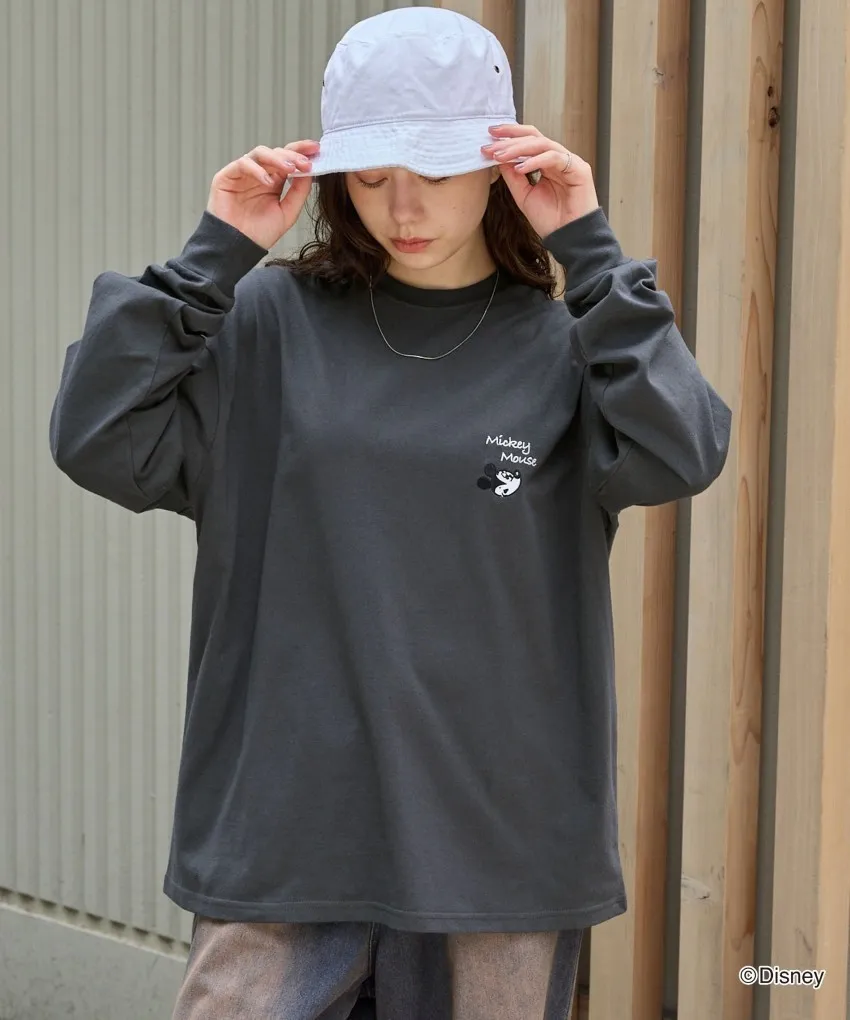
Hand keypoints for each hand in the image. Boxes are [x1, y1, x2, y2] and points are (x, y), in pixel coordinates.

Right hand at [206, 141, 319, 249]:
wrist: (238, 248)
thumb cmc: (260, 234)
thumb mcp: (287, 213)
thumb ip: (298, 192)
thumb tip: (310, 172)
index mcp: (273, 181)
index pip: (288, 159)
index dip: (301, 151)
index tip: (316, 149)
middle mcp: (259, 174)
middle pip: (276, 153)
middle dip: (293, 155)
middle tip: (306, 162)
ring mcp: (243, 174)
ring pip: (260, 153)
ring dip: (277, 158)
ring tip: (290, 169)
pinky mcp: (226, 176)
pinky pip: (243, 164)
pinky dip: (257, 170)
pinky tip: (268, 182)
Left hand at [482, 124, 598, 238]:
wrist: (567, 239)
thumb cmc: (550, 220)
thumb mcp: (523, 195)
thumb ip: (513, 176)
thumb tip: (498, 158)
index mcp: (546, 163)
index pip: (528, 141)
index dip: (509, 136)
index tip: (488, 137)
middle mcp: (558, 158)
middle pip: (534, 137)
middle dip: (510, 139)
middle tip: (490, 144)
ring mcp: (569, 162)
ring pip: (542, 144)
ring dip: (518, 148)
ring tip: (500, 155)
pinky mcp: (579, 169)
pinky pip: (554, 157)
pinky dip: (535, 161)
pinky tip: (520, 168)